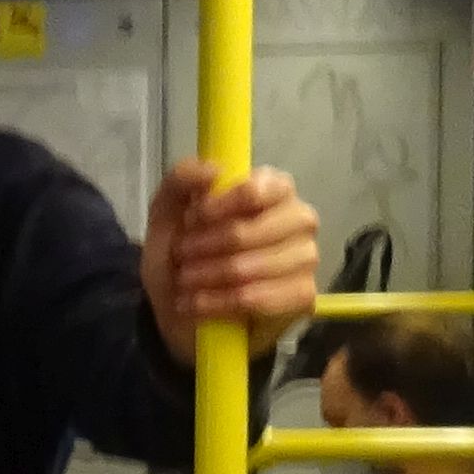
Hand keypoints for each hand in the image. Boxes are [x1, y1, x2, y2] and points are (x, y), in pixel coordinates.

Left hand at [142, 161, 320, 352]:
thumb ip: (181, 180)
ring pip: (254, 267)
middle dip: (208, 246)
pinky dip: (220, 303)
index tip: (191, 219)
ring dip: (209, 276)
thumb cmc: (183, 252)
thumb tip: (214, 169)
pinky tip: (197, 304)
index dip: (221, 206)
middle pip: (255, 230)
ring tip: (185, 280)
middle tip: (182, 256)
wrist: (180, 304)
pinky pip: (260, 299)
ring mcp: (306, 257)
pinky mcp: (303, 294)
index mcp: (273, 188)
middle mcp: (299, 218)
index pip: (257, 190)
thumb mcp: (167, 212)